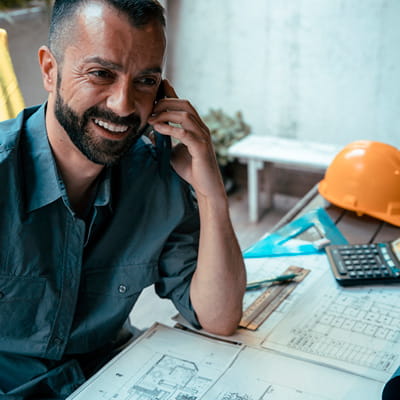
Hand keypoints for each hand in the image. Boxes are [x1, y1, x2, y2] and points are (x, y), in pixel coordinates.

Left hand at [148, 80, 224, 199]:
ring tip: (151, 119)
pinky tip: (158, 129)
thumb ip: (164, 141)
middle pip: (185, 104)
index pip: (184, 105)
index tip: (157, 88)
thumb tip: (149, 133)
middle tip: (151, 108)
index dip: (171, 94)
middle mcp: (201, 128)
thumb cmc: (191, 169)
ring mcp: (203, 137)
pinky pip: (184, 133)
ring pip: (185, 115)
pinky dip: (170, 129)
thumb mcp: (172, 152)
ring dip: (166, 114)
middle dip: (166, 102)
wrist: (205, 187)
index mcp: (196, 127)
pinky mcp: (201, 148)